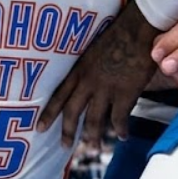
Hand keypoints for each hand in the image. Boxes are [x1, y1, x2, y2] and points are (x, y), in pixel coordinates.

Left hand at [38, 1, 159, 147]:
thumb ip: (89, 68)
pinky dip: (120, 130)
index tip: (39, 128)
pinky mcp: (126, 94)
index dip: (48, 113)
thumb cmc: (117, 34)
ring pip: (95, 120)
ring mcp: (107, 89)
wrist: (138, 30)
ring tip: (93, 148)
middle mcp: (88, 82)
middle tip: (65, 147)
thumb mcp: (93, 50)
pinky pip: (119, 118)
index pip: (58, 95)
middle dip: (68, 131)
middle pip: (73, 112)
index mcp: (78, 70)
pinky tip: (122, 136)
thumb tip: (88, 80)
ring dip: (93, 136)